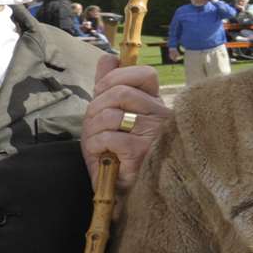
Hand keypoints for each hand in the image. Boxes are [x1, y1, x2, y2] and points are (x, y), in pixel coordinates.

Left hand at [81, 53, 167, 190]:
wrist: (130, 194)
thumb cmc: (120, 155)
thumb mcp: (113, 116)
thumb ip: (110, 86)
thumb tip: (108, 58)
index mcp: (155, 105)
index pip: (145, 74)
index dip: (117, 77)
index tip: (102, 91)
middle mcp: (160, 116)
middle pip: (121, 92)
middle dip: (96, 106)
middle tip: (93, 124)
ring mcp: (153, 134)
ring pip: (111, 113)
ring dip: (92, 129)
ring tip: (95, 143)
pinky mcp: (141, 152)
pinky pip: (108, 136)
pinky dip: (95, 145)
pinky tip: (100, 156)